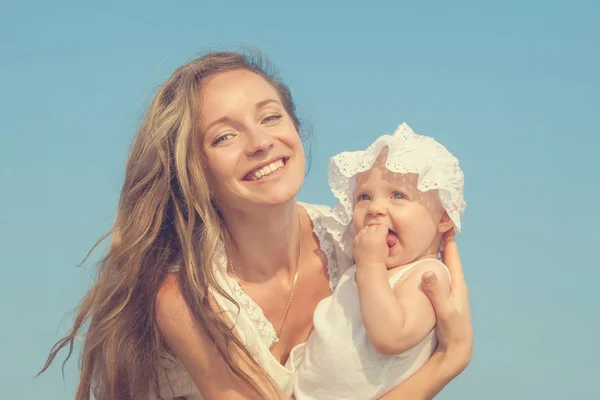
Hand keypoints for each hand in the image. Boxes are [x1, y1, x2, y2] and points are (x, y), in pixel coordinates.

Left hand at [353, 223, 388, 267]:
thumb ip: (384, 237)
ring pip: (366, 228)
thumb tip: (382, 232)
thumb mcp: (386, 246)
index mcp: (378, 236)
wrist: (369, 265)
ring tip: (371, 237)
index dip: (384, 230)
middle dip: (377, 229)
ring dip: (369, 231)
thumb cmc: (380, 258)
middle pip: (374, 226)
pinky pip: (359, 234)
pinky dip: (362, 236)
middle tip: (378, 235)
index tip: (385, 233)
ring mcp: (360, 237)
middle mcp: (368, 235)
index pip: (382, 226)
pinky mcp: (355, 240)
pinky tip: (365, 240)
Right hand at [421, 232, 472, 372]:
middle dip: (441, 241)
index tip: (445, 222)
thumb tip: (428, 272)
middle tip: (433, 225)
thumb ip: (436, 292)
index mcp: (458, 283)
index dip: (449, 239)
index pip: (452, 256)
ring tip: (425, 240)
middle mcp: (455, 284)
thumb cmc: (453, 330)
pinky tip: (422, 265)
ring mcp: (449, 290)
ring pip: (441, 266)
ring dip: (435, 253)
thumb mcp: (444, 311)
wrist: (457, 349)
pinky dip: (430, 265)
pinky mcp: (442, 297)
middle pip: (447, 257)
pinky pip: (436, 275)